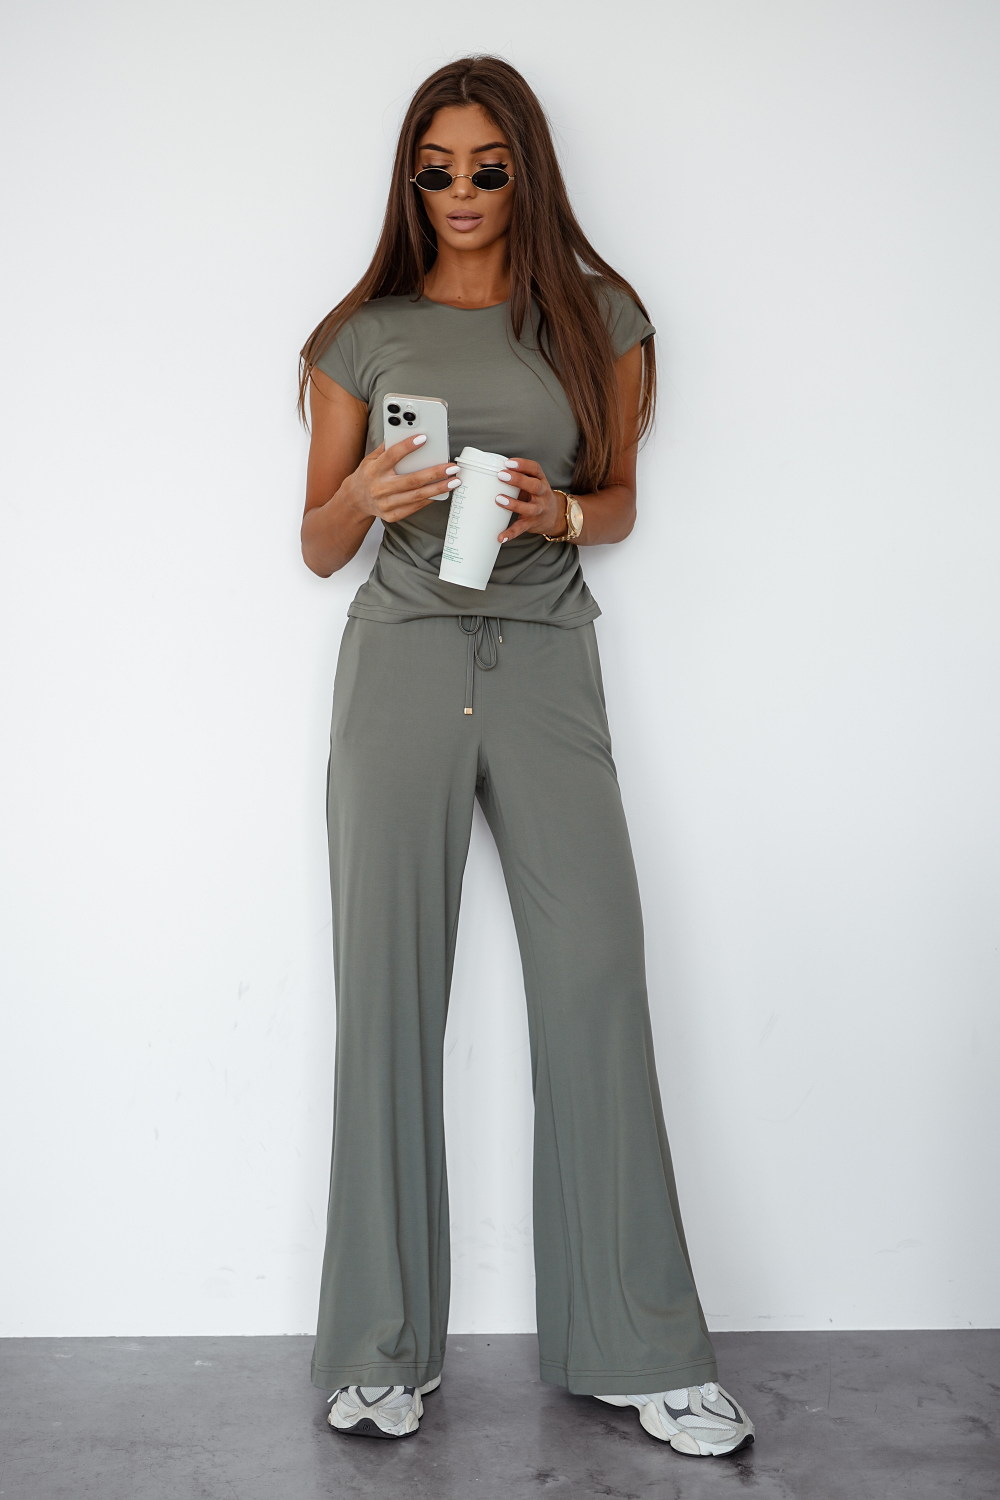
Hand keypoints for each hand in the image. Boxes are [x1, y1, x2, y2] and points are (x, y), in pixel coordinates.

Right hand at [339, 434, 459, 523]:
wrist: (355, 500)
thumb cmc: (368, 475)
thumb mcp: (371, 458)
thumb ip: (387, 446)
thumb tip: (405, 430)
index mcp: (374, 470)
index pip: (392, 456)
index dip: (407, 446)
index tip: (424, 438)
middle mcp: (379, 488)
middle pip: (411, 480)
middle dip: (435, 473)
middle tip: (452, 467)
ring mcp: (386, 504)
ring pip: (417, 496)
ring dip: (439, 488)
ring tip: (454, 481)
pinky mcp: (392, 515)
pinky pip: (415, 507)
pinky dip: (430, 499)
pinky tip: (442, 492)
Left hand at [493, 459, 565, 542]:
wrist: (553, 516)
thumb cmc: (536, 496)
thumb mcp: (532, 483)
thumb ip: (518, 478)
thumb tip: (490, 472)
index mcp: (541, 481)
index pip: (535, 469)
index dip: (523, 465)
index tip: (508, 462)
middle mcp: (543, 495)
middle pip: (534, 486)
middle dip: (518, 480)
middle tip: (501, 475)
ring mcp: (539, 510)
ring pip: (529, 508)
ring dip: (514, 504)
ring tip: (498, 499)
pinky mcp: (533, 523)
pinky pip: (522, 528)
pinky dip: (511, 533)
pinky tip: (501, 537)